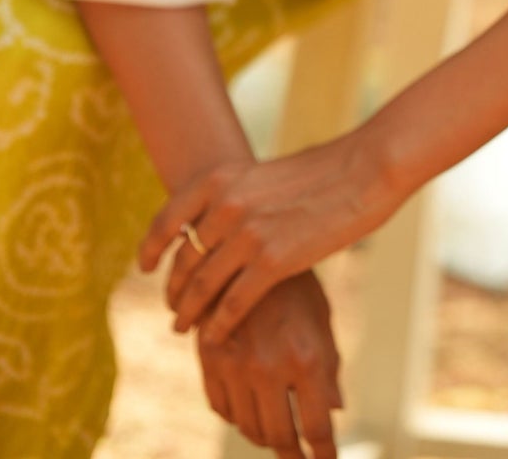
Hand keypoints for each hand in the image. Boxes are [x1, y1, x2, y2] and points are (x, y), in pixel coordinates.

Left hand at [139, 129, 400, 341]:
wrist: (364, 170)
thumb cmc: (323, 172)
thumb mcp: (265, 175)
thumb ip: (237, 197)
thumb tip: (215, 222)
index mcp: (222, 177)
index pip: (168, 219)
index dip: (151, 247)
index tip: (143, 267)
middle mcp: (226, 204)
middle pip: (185, 259)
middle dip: (174, 288)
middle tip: (171, 308)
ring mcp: (247, 233)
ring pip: (202, 286)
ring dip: (188, 312)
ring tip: (182, 328)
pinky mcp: (273, 260)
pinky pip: (232, 304)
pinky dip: (218, 325)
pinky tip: (214, 338)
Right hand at [197, 269, 341, 456]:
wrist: (247, 240)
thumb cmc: (295, 280)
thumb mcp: (321, 318)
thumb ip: (328, 367)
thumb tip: (335, 409)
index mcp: (307, 356)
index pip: (317, 428)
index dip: (323, 455)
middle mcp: (269, 366)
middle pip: (280, 437)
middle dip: (294, 455)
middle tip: (302, 458)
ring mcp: (235, 364)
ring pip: (248, 428)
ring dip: (265, 438)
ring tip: (279, 436)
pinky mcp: (208, 357)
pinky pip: (221, 408)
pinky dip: (237, 417)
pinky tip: (250, 412)